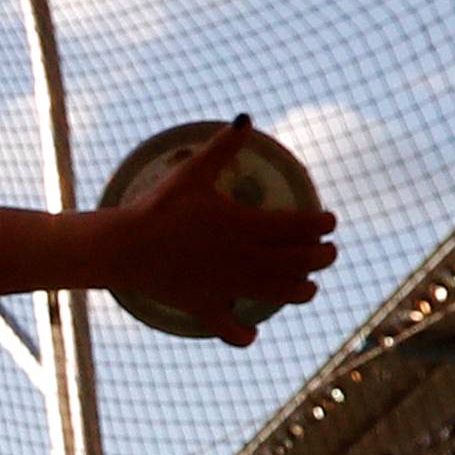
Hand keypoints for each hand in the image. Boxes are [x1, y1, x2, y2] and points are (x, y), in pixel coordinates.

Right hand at [106, 119, 337, 347]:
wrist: (124, 246)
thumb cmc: (158, 207)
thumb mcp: (192, 172)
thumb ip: (223, 148)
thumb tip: (245, 118)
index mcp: (246, 224)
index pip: (301, 225)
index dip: (322, 224)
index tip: (329, 222)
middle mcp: (244, 257)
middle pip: (301, 261)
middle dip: (323, 257)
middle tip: (327, 253)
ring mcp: (227, 285)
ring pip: (280, 295)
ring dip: (301, 291)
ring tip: (306, 287)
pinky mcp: (205, 307)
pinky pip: (230, 328)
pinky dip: (243, 335)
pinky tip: (250, 333)